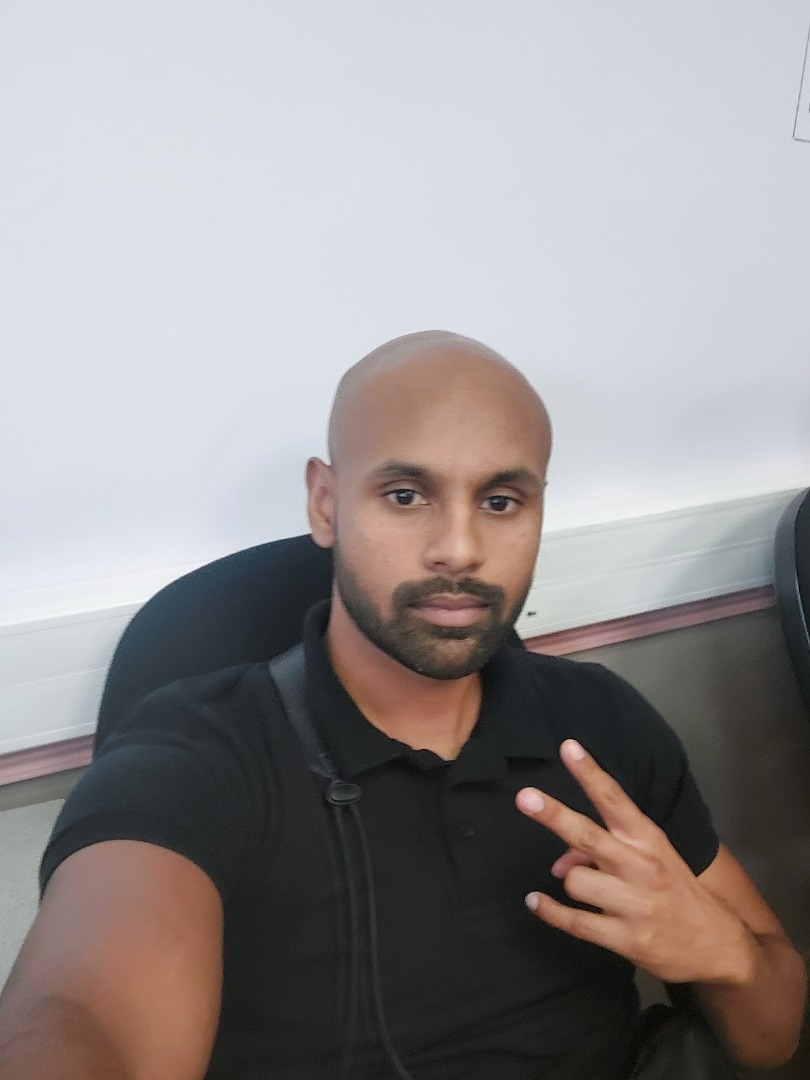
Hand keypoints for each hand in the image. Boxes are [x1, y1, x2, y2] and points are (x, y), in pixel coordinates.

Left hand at [515, 740, 754, 986]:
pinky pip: (575, 921)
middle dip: (555, 815)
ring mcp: (635, 904)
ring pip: (574, 880)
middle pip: (588, 835)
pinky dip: (550, 912)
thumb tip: (559, 864)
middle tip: (525, 797)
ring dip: (569, 881)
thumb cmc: (676, 892)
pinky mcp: (627, 940)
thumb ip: (603, 852)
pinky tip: (535, 902)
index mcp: (648, 839)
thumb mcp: (650, 861)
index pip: (614, 799)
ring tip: (582, 887)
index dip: (589, 773)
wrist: (719, 946)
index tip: (568, 747)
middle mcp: (641, 866)